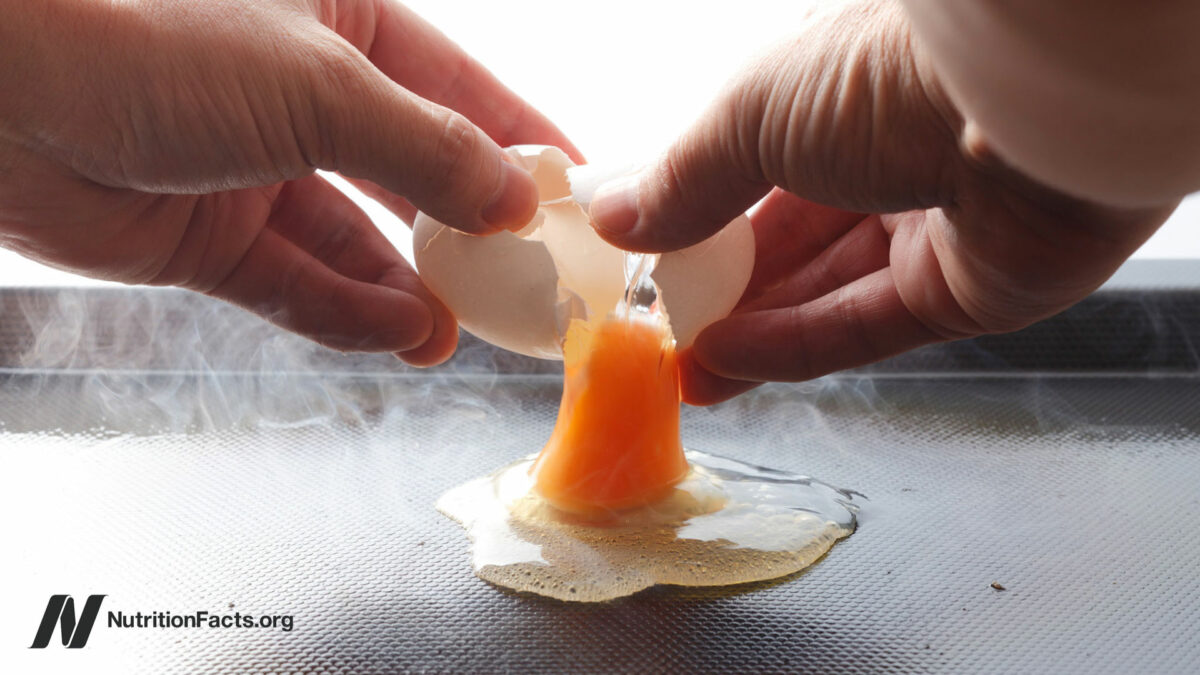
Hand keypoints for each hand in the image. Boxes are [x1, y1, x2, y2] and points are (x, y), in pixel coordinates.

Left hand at [0, 0, 577, 364]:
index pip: (458, 90)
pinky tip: (401, 333)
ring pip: (357, 243)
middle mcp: (302, 97)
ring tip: (462, 327)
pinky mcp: (208, 239)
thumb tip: (512, 199)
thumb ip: (425, 149)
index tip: (574, 194)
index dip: (519, 143)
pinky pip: (297, 284)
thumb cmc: (147, 33)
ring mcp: (255, 171)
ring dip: (411, 287)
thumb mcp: (321, 84)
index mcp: (342, 22)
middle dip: (466, 231)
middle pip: (411, 175)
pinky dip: (349, 311)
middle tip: (526, 280)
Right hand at [588, 0, 1175, 403]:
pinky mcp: (967, 294)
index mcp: (845, 97)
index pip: (761, 170)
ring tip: (682, 366)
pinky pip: (864, 328)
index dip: (703, 219)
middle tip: (661, 331)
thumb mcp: (751, 118)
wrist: (1029, 107)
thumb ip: (684, 179)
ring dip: (749, 332)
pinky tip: (725, 363)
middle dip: (724, 291)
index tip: (651, 262)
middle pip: (794, 243)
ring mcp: (936, 228)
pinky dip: (792, 347)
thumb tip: (615, 219)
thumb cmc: (884, 79)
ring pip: (825, 294)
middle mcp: (895, 159)